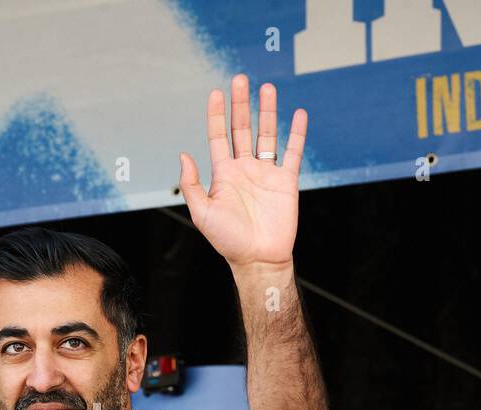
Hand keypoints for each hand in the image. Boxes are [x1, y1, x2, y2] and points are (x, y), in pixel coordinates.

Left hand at [178, 74, 306, 268]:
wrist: (258, 259)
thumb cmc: (227, 240)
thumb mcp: (202, 213)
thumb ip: (192, 184)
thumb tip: (183, 155)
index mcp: (224, 174)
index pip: (219, 137)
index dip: (216, 115)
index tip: (215, 93)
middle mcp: (245, 169)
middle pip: (243, 129)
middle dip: (241, 104)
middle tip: (241, 79)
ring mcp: (266, 173)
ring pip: (267, 135)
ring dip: (267, 112)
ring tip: (267, 89)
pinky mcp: (286, 181)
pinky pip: (293, 153)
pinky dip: (296, 134)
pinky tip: (297, 114)